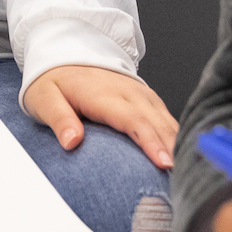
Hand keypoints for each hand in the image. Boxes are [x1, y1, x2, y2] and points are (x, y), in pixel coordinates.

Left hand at [24, 65, 179, 168]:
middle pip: (156, 122)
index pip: (133, 120)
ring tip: (188, 171)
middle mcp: (127, 91)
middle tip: (182, 177)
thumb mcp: (43, 99)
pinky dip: (176, 134)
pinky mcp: (144, 97)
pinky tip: (183, 154)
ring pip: (165, 119)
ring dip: (178, 143)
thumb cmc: (52, 81)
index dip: (151, 142)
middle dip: (172, 149)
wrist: (62, 53)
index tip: (163, 163)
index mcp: (102, 94)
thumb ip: (59, 119)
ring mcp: (139, 93)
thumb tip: (72, 142)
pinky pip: (165, 116)